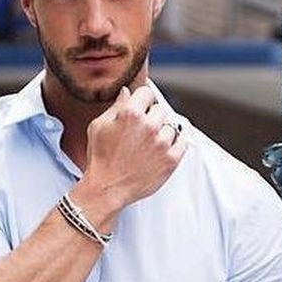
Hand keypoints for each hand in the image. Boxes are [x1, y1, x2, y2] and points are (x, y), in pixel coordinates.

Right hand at [78, 86, 186, 221]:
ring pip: (171, 126)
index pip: (147, 92)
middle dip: (152, 116)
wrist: (106, 189)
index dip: (142, 100)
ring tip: (150, 144)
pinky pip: (182, 143)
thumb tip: (126, 92)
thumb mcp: (99, 127)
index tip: (141, 107)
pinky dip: (175, 143)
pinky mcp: (170, 160)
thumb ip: (115, 106)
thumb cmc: (100, 159)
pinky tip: (164, 148)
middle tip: (143, 130)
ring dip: (162, 132)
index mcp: (131, 114)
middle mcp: (149, 126)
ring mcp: (162, 144)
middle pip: (160, 109)